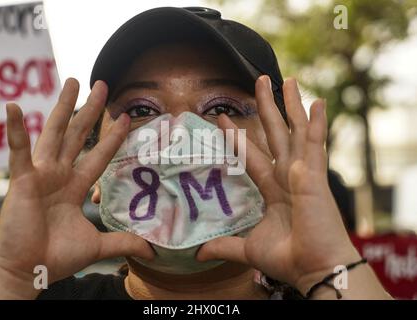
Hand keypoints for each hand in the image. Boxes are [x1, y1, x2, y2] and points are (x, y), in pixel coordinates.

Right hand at [0, 78, 153, 298]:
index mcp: (75, 187)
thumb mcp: (97, 246)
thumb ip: (123, 242)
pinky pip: (19, 151)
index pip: (98, 155)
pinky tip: (15, 107)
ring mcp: (41, 175)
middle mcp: (59, 175)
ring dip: (62, 107)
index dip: (112, 137)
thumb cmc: (56, 258)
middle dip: (90, 110)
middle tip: (102, 85)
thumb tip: (152, 251)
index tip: (125, 118)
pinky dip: (16, 130)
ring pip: (54, 133)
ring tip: (72, 82)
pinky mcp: (22, 180)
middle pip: (78, 135)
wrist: (28, 272)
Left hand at [197, 76, 359, 294]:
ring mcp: (303, 173)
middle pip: (274, 133)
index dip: (237, 137)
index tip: (222, 119)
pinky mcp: (314, 175)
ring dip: (291, 105)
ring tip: (286, 80)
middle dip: (267, 107)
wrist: (313, 269)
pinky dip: (316, 123)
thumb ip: (225, 245)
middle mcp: (289, 176)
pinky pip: (314, 144)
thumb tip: (199, 254)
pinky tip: (317, 101)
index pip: (252, 155)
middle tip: (259, 82)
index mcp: (274, 189)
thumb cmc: (288, 259)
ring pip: (295, 131)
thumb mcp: (249, 248)